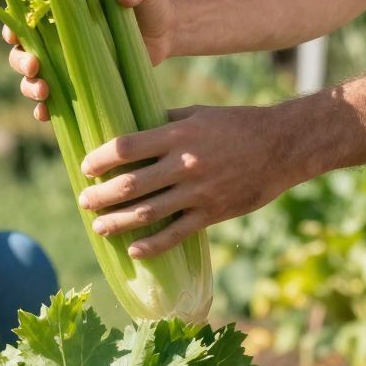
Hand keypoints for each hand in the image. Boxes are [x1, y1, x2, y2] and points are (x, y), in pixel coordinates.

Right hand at [4, 0, 174, 122]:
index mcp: (62, 7)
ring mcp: (68, 62)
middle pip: (23, 51)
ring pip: (33, 78)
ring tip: (43, 94)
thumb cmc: (149, 0)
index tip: (15, 36)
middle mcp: (57, 36)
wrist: (166, 30)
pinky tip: (45, 115)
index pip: (26, 15)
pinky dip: (46, 109)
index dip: (14, 26)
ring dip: (30, 88)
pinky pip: (57, 100)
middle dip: (21, 62)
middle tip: (34, 68)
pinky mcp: (82, 83)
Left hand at [78, 103, 300, 257]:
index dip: (100, 159)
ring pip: (147, 213)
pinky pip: (176, 234)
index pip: (126, 148)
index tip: (86, 168)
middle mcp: (184, 165)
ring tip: (99, 227)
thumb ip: (165, 123)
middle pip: (130, 185)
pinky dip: (152, 245)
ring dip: (117, 223)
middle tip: (84, 201)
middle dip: (101, 196)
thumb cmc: (237, 124)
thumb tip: (132, 127)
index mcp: (177, 136)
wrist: (281, 147)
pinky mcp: (212, 213)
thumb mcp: (198, 114)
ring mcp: (198, 192)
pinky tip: (134, 250)